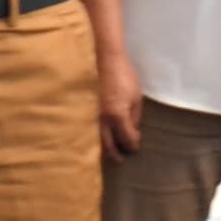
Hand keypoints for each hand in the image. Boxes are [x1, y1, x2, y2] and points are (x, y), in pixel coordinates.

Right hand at [95, 43, 143, 157]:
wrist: (103, 59)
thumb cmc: (124, 75)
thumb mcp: (136, 96)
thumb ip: (135, 115)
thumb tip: (134, 130)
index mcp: (118, 115)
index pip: (126, 137)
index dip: (132, 145)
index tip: (135, 149)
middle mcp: (102, 118)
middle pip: (108, 143)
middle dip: (115, 153)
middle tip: (120, 161)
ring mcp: (90, 114)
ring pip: (95, 137)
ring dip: (102, 147)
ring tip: (107, 154)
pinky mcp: (84, 108)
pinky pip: (89, 127)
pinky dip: (93, 136)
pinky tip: (95, 138)